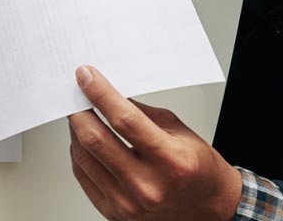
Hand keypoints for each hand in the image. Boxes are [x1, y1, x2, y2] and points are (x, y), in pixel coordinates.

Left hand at [67, 66, 241, 220]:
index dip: (100, 94)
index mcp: (171, 161)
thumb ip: (143, 115)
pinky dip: (79, 154)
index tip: (85, 76)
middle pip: (96, 140)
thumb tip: (108, 95)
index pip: (125, 120)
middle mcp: (148, 186)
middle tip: (74, 96)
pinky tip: (83, 142)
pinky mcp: (114, 213)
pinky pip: (82, 176)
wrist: (208, 211)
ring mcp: (128, 203)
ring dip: (76, 131)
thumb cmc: (198, 171)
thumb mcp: (180, 133)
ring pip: (83, 157)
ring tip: (81, 117)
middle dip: (79, 111)